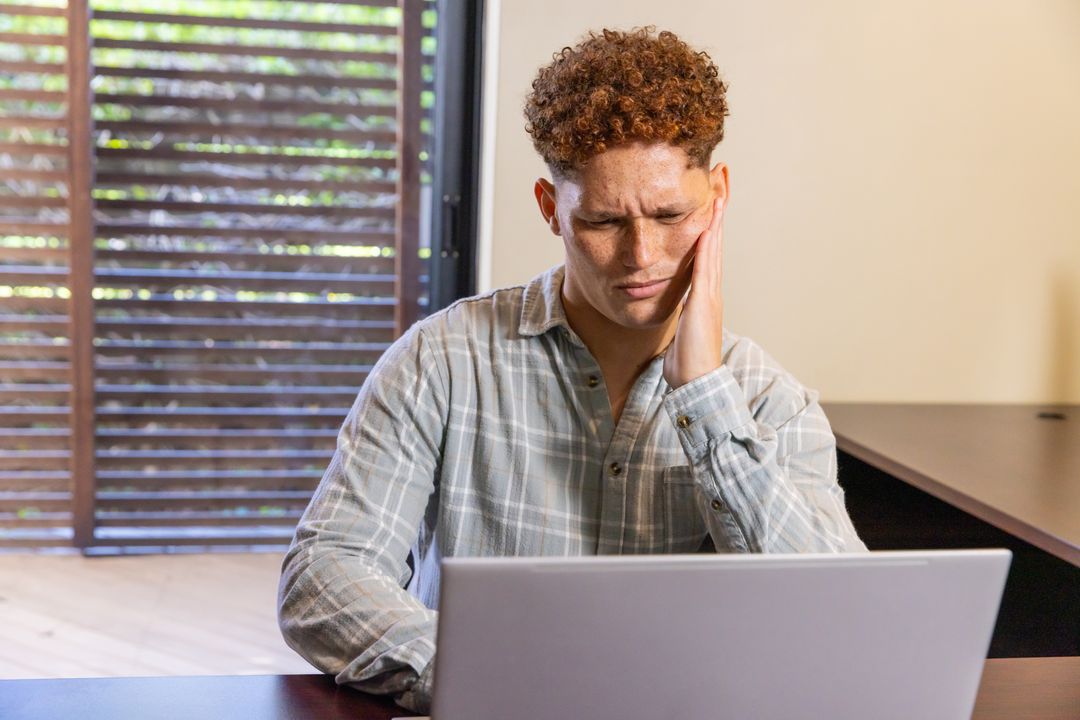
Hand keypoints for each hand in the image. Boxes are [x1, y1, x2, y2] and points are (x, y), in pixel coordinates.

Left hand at [663, 196, 724, 388]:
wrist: (696, 382)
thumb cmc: (687, 361)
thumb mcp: (681, 329)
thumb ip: (680, 314)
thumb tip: (675, 307)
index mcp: (705, 295)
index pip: (708, 253)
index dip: (710, 227)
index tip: (711, 201)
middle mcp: (711, 290)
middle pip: (716, 244)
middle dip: (718, 213)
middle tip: (723, 183)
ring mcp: (709, 296)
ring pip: (713, 251)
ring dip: (715, 222)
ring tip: (718, 193)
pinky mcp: (702, 303)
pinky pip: (704, 269)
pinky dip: (706, 248)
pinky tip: (705, 228)